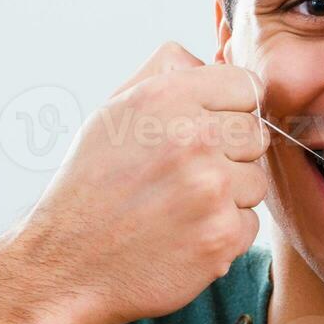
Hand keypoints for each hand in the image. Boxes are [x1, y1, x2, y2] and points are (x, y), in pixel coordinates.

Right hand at [8, 41, 268, 323]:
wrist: (66, 266)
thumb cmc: (93, 186)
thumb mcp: (115, 112)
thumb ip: (166, 73)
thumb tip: (215, 57)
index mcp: (166, 97)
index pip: (247, 84)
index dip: (229, 109)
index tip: (204, 131)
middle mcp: (193, 137)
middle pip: (257, 133)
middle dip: (229, 153)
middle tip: (183, 176)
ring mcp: (211, 188)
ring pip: (257, 181)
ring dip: (228, 196)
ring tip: (179, 207)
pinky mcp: (222, 235)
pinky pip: (250, 224)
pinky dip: (223, 233)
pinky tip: (184, 235)